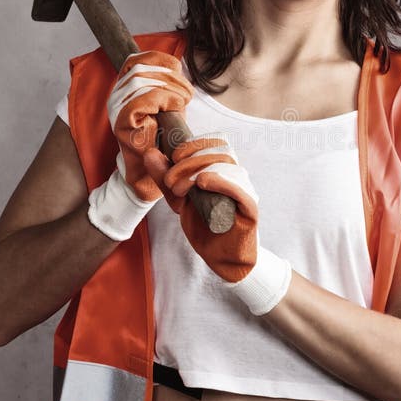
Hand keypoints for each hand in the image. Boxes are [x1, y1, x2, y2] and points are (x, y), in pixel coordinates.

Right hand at [108, 50, 193, 202]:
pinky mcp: (122, 120)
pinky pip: (146, 97)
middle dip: (171, 76)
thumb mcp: (168, 107)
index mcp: (125, 89)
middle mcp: (117, 96)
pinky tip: (174, 108)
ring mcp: (117, 108)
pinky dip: (165, 99)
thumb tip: (176, 68)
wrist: (151, 174)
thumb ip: (167, 86)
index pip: (137, 59)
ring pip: (144, 80)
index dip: (160, 61)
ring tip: (182, 102)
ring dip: (171, 88)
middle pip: (142, 67)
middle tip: (185, 94)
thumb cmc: (162, 142)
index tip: (177, 72)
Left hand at [144, 135, 291, 314]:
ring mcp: (244, 190)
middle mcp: (235, 176)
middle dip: (189, 162)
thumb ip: (165, 178)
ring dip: (198, 171)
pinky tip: (203, 182)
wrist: (222, 258)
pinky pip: (238, 189)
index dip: (194, 144)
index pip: (214, 143)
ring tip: (179, 189)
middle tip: (170, 180)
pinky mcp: (249, 207)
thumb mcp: (178, 200)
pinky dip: (220, 181)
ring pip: (226, 167)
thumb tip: (150, 154)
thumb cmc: (204, 227)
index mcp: (222, 170)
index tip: (173, 155)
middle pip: (217, 153)